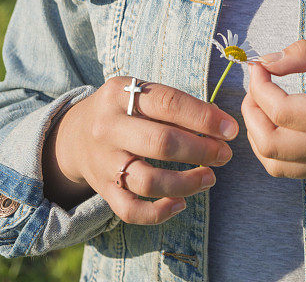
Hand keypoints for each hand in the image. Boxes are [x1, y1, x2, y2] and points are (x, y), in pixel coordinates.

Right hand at [48, 76, 237, 223]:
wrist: (75, 134)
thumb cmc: (123, 110)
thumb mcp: (139, 92)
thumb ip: (174, 104)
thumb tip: (220, 123)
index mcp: (120, 94)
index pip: (168, 104)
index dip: (204, 118)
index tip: (230, 130)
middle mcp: (109, 127)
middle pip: (161, 143)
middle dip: (201, 150)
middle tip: (224, 155)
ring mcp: (105, 161)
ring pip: (149, 181)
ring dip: (187, 183)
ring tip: (210, 178)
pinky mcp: (103, 190)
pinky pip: (131, 210)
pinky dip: (159, 212)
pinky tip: (181, 203)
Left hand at [241, 34, 305, 178]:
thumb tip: (268, 60)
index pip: (282, 112)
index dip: (260, 85)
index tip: (260, 63)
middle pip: (270, 144)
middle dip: (250, 109)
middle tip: (256, 79)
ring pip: (272, 163)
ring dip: (255, 130)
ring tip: (260, 97)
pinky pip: (285, 169)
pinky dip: (268, 145)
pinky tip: (273, 117)